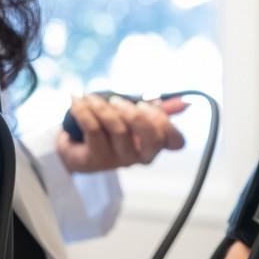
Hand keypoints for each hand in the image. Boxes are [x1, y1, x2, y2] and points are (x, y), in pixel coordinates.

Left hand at [57, 94, 186, 172]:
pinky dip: (84, 110)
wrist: (73, 145)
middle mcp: (138, 157)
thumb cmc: (107, 128)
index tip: (146, 104)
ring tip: (90, 97)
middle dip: (135, 114)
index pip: (175, 141)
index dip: (164, 121)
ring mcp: (117, 161)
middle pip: (151, 138)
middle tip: (116, 100)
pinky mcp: (93, 160)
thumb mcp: (133, 115)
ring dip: (102, 107)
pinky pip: (93, 129)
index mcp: (152, 145)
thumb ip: (158, 109)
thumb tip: (185, 102)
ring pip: (119, 129)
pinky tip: (77, 100)